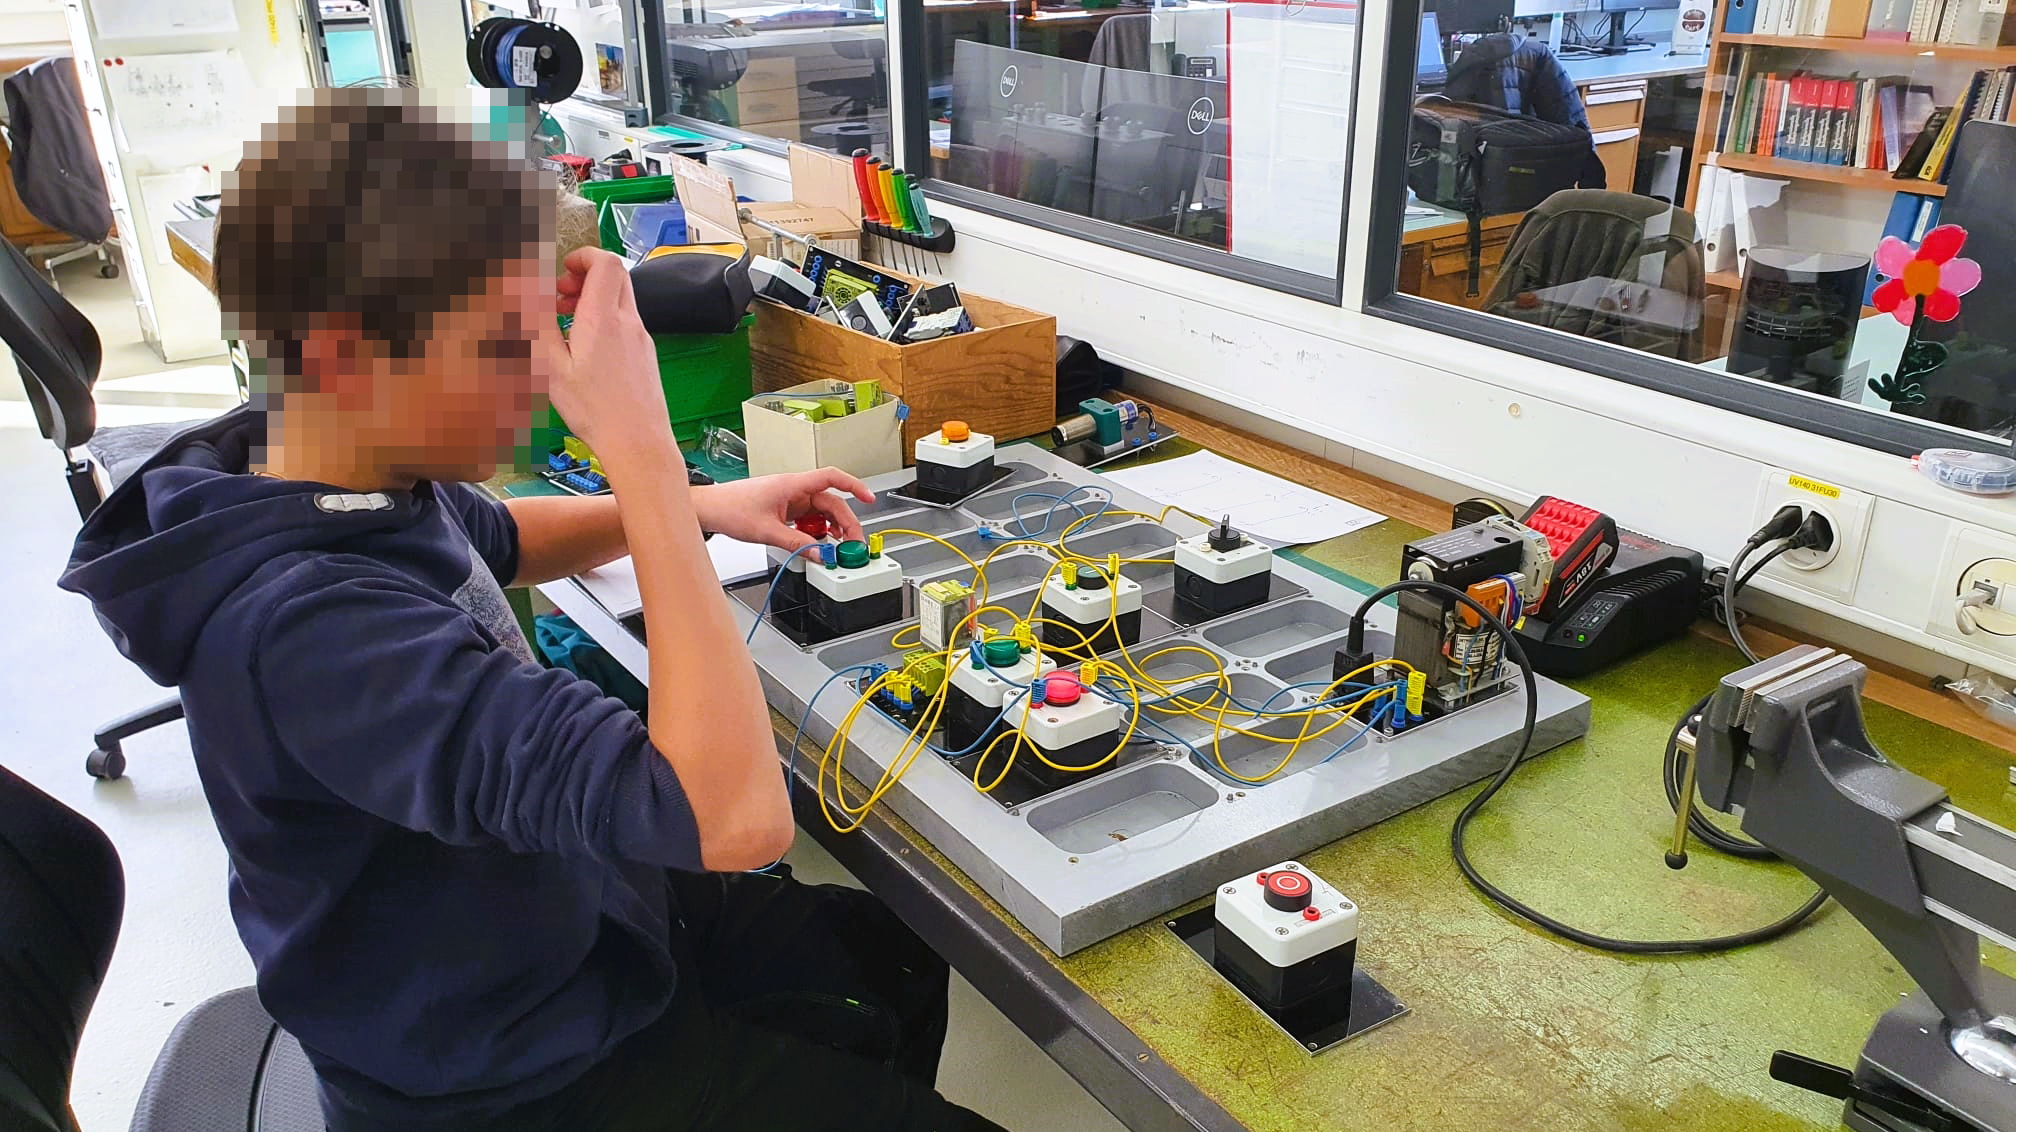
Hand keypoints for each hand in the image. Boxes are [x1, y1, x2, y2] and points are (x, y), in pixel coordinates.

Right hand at [541, 248, 672, 462]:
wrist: (638, 442)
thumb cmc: (594, 409)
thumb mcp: (551, 366)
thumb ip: (535, 321)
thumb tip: (519, 286)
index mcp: (604, 317)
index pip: (605, 262)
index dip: (583, 257)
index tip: (561, 272)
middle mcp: (629, 321)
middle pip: (616, 275)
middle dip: (585, 276)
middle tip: (559, 298)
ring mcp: (642, 338)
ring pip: (622, 299)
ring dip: (594, 299)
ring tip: (567, 323)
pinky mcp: (646, 355)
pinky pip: (627, 322)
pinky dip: (606, 319)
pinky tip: (586, 348)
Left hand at [692, 469, 875, 557]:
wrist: (708, 509)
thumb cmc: (729, 508)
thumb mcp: (767, 531)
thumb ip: (797, 544)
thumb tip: (820, 554)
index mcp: (792, 485)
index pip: (832, 477)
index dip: (854, 486)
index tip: (870, 499)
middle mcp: (794, 489)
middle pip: (831, 502)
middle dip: (846, 523)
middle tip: (853, 544)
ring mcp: (789, 500)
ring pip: (821, 512)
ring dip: (831, 529)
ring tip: (837, 547)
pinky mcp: (784, 510)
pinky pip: (808, 519)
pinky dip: (816, 531)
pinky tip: (817, 543)